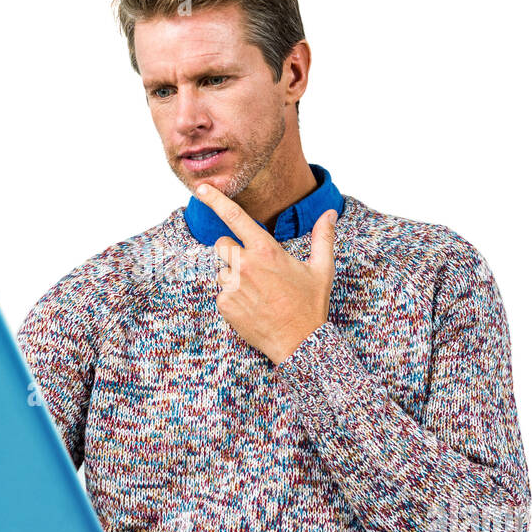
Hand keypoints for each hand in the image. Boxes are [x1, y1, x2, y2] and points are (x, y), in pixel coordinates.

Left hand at [193, 183, 337, 364]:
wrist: (299, 343)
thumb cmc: (310, 305)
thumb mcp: (322, 269)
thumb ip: (323, 237)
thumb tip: (330, 213)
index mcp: (266, 250)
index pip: (234, 216)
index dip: (215, 199)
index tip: (201, 188)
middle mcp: (245, 265)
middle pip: (222, 244)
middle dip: (233, 252)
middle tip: (254, 269)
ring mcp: (232, 285)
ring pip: (221, 270)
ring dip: (233, 277)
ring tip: (258, 293)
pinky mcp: (224, 304)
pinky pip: (221, 293)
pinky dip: (233, 298)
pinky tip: (252, 307)